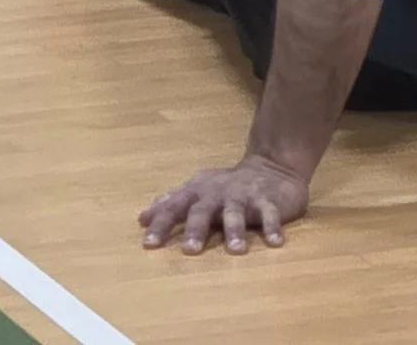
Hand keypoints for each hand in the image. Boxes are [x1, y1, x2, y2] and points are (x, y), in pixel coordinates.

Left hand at [139, 156, 310, 253]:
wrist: (271, 167)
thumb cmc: (226, 187)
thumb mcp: (197, 190)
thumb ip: (171, 203)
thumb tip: (142, 218)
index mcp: (198, 191)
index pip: (174, 208)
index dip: (161, 224)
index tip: (149, 243)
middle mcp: (218, 193)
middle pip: (203, 210)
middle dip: (196, 229)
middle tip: (190, 250)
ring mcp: (244, 196)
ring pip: (237, 213)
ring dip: (235, 230)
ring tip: (235, 250)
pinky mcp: (269, 201)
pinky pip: (270, 214)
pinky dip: (272, 226)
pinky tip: (274, 242)